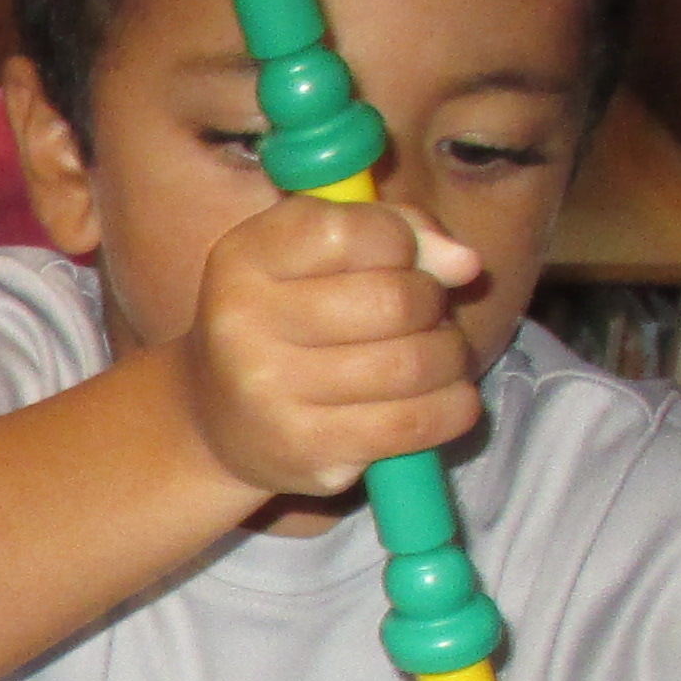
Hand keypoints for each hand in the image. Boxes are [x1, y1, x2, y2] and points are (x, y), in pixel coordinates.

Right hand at [178, 194, 488, 504]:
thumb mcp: (316, 255)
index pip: (355, 232)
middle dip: (432, 305)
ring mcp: (270, 393)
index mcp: (245, 258)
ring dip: (449, 358)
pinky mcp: (307, 450)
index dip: (402, 241)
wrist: (217, 418)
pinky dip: (451, 408)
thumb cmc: (286, 318)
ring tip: (435, 358)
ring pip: (414, 365)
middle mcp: (243, 323)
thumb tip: (463, 264)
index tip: (400, 260)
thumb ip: (393, 230)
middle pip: (395, 301)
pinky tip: (443, 399)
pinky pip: (413, 424)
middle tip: (424, 318)